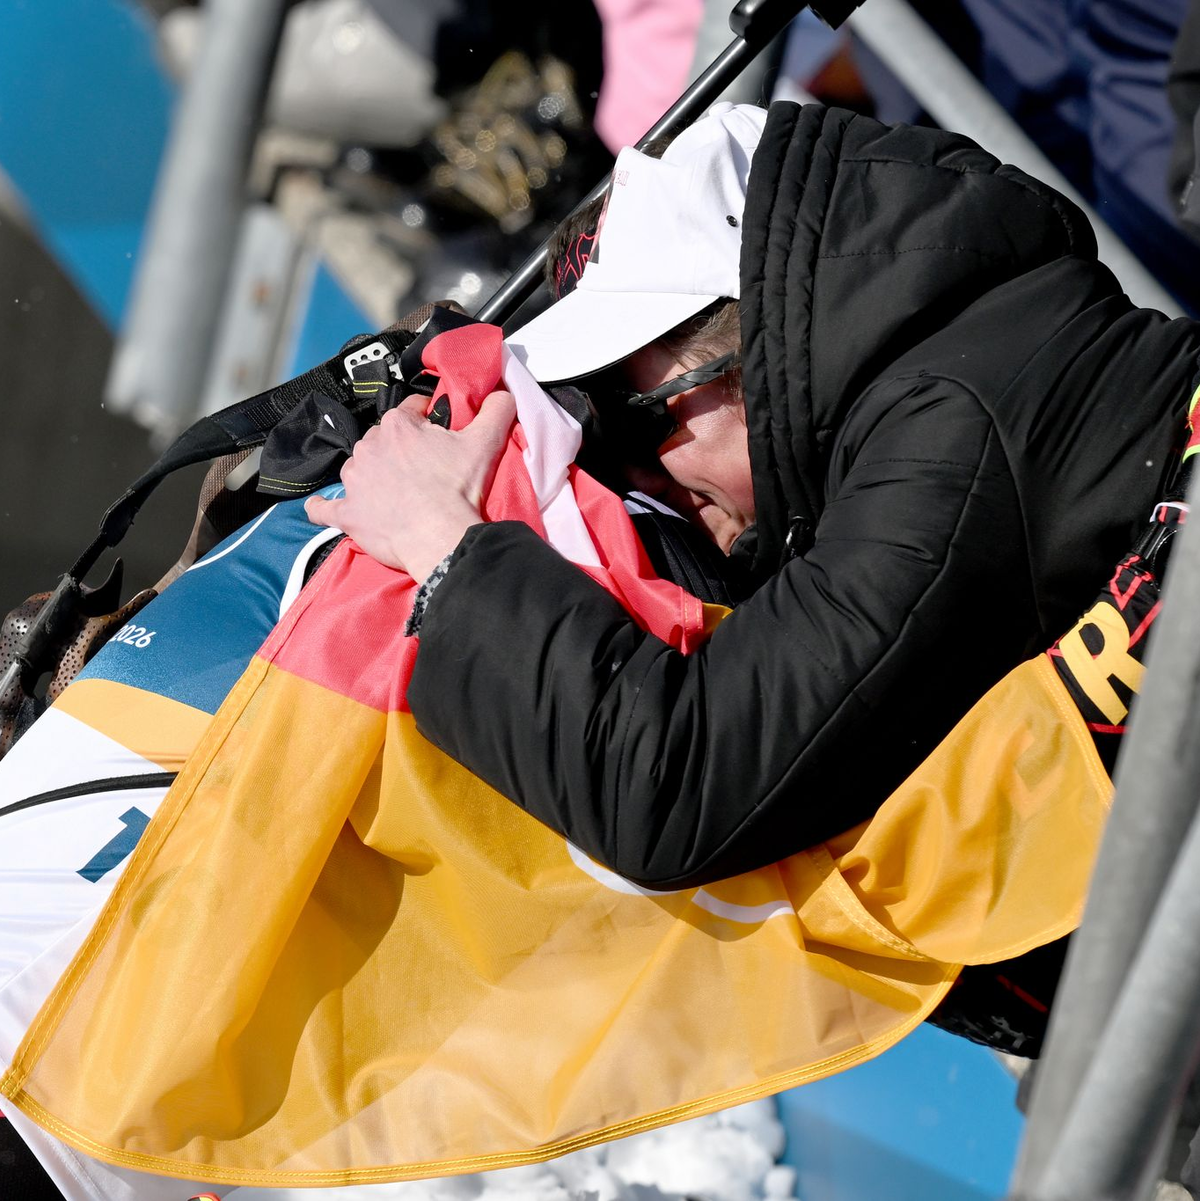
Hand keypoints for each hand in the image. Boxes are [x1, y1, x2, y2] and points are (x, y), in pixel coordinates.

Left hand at [305, 390, 515, 581]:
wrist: (441, 537)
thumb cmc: (457, 491)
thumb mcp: (485, 442)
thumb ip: (495, 410)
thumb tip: (502, 394)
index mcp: (397, 426)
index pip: (411, 411)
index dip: (427, 421)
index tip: (438, 436)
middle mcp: (368, 448)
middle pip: (384, 441)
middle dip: (400, 451)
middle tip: (425, 471)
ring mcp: (354, 482)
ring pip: (359, 469)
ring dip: (371, 476)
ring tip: (396, 493)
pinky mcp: (348, 513)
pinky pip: (325, 509)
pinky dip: (324, 509)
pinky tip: (324, 509)